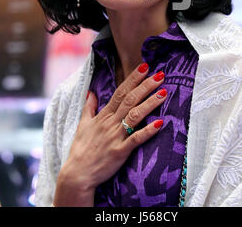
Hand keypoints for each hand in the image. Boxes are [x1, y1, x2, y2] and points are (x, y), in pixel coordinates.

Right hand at [53, 63, 166, 206]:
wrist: (77, 174)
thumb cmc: (81, 149)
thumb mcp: (82, 124)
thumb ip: (89, 107)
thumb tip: (91, 92)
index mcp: (103, 115)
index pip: (120, 92)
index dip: (133, 79)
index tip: (145, 67)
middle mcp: (110, 123)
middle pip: (130, 100)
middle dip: (146, 86)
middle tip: (160, 75)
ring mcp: (115, 137)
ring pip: (135, 116)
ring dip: (150, 103)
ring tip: (164, 92)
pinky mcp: (120, 152)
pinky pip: (136, 140)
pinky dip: (147, 131)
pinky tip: (160, 123)